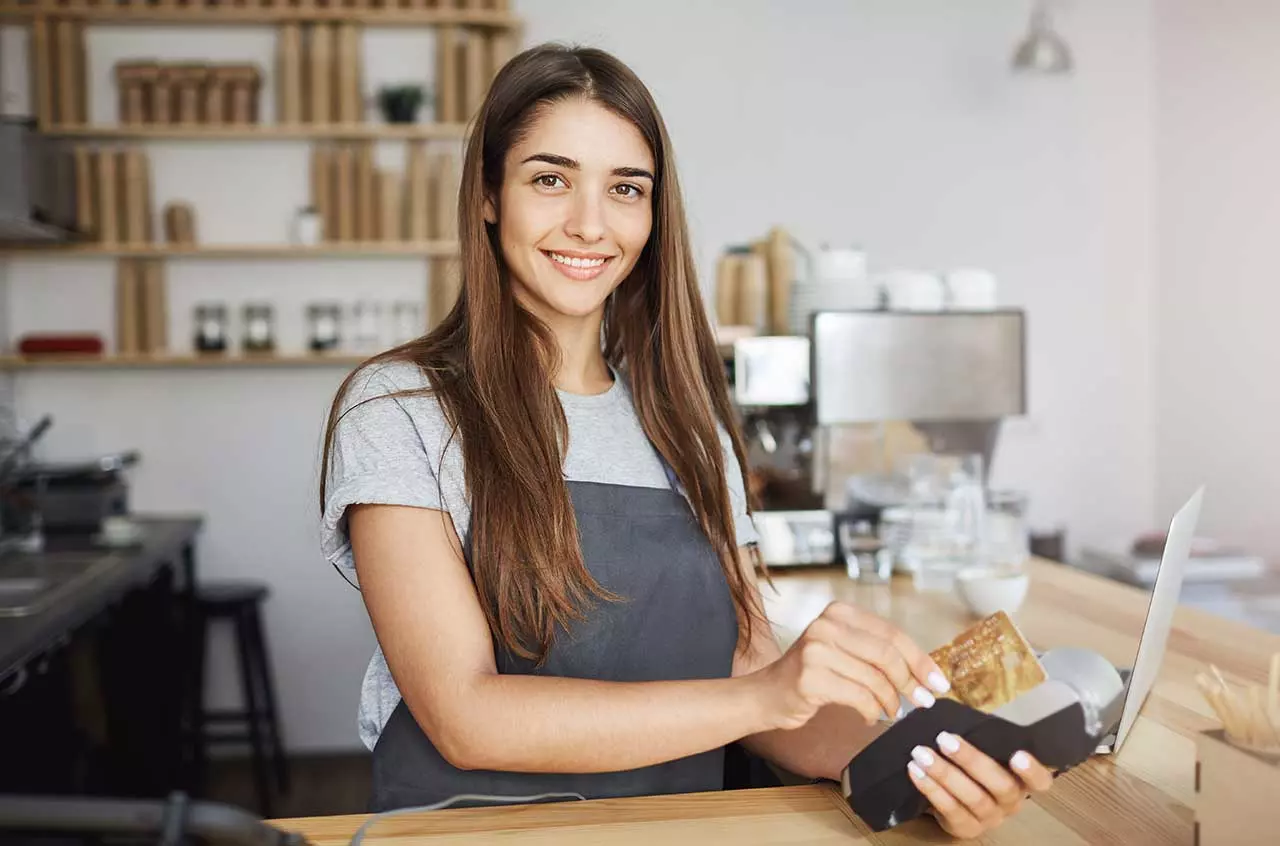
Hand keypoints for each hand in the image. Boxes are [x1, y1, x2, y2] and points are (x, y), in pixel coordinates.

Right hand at [753, 601, 950, 729]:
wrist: (766, 695)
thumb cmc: (811, 675)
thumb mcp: (843, 651)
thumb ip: (876, 652)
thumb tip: (925, 671)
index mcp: (838, 612)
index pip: (891, 633)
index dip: (920, 659)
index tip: (938, 681)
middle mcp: (826, 625)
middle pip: (887, 655)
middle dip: (911, 682)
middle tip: (922, 701)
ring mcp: (816, 650)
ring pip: (875, 679)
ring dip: (890, 702)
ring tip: (890, 711)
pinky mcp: (811, 678)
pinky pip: (860, 698)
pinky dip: (871, 712)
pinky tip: (867, 717)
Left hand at [908, 731, 1054, 839]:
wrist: (952, 797)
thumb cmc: (971, 766)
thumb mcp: (983, 750)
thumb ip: (983, 735)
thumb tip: (961, 702)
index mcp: (1022, 780)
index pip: (1041, 781)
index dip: (1032, 770)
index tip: (1018, 754)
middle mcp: (1011, 802)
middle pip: (1000, 785)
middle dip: (972, 761)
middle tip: (945, 739)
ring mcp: (990, 818)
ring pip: (973, 798)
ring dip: (945, 774)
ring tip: (921, 753)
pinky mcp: (966, 828)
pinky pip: (950, 810)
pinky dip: (931, 789)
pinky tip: (915, 771)